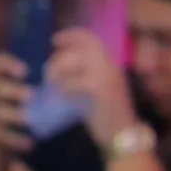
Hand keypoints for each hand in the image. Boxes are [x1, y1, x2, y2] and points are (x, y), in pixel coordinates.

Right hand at [0, 52, 33, 153]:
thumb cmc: (12, 104)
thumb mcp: (16, 88)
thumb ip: (33, 80)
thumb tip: (62, 70)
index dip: (9, 64)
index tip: (26, 71)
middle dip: (12, 90)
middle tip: (31, 95)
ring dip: (12, 115)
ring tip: (29, 119)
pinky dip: (15, 139)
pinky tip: (30, 143)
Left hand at [45, 28, 137, 151]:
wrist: (122, 134)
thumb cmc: (106, 113)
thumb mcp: (95, 87)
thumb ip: (83, 74)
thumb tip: (56, 65)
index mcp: (110, 63)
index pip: (91, 38)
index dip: (70, 35)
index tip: (53, 40)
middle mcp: (110, 65)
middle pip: (80, 47)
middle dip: (59, 55)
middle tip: (48, 71)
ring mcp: (107, 77)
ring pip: (76, 60)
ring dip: (57, 69)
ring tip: (51, 82)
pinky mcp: (101, 91)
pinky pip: (75, 82)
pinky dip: (64, 88)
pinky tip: (61, 96)